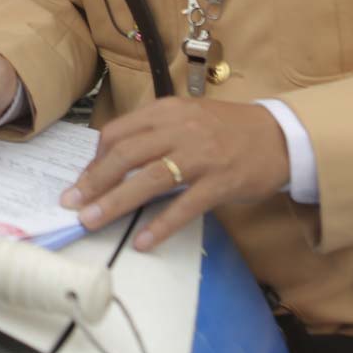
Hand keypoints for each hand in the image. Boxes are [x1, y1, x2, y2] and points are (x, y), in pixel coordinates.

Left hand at [63, 97, 289, 250]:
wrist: (279, 136)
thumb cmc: (227, 130)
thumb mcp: (186, 118)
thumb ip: (153, 133)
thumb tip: (113, 163)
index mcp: (166, 111)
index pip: (117, 132)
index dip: (95, 160)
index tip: (83, 182)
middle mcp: (180, 129)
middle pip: (125, 155)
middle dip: (94, 182)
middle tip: (73, 204)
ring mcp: (201, 156)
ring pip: (149, 179)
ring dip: (115, 203)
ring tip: (92, 221)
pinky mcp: (221, 182)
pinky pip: (184, 207)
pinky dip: (161, 226)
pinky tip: (142, 241)